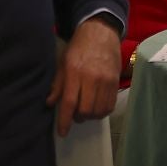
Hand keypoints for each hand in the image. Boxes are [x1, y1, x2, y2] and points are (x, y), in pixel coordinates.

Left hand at [49, 16, 120, 135]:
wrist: (101, 33)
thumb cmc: (78, 48)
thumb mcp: (62, 63)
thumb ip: (58, 84)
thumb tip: (50, 103)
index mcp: (75, 73)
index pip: (69, 102)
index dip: (64, 120)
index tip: (62, 132)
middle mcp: (92, 78)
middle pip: (86, 109)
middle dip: (79, 117)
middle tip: (75, 114)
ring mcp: (106, 80)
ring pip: (100, 109)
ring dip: (91, 115)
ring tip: (86, 111)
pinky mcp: (116, 81)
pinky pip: (111, 104)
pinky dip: (103, 111)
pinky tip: (97, 107)